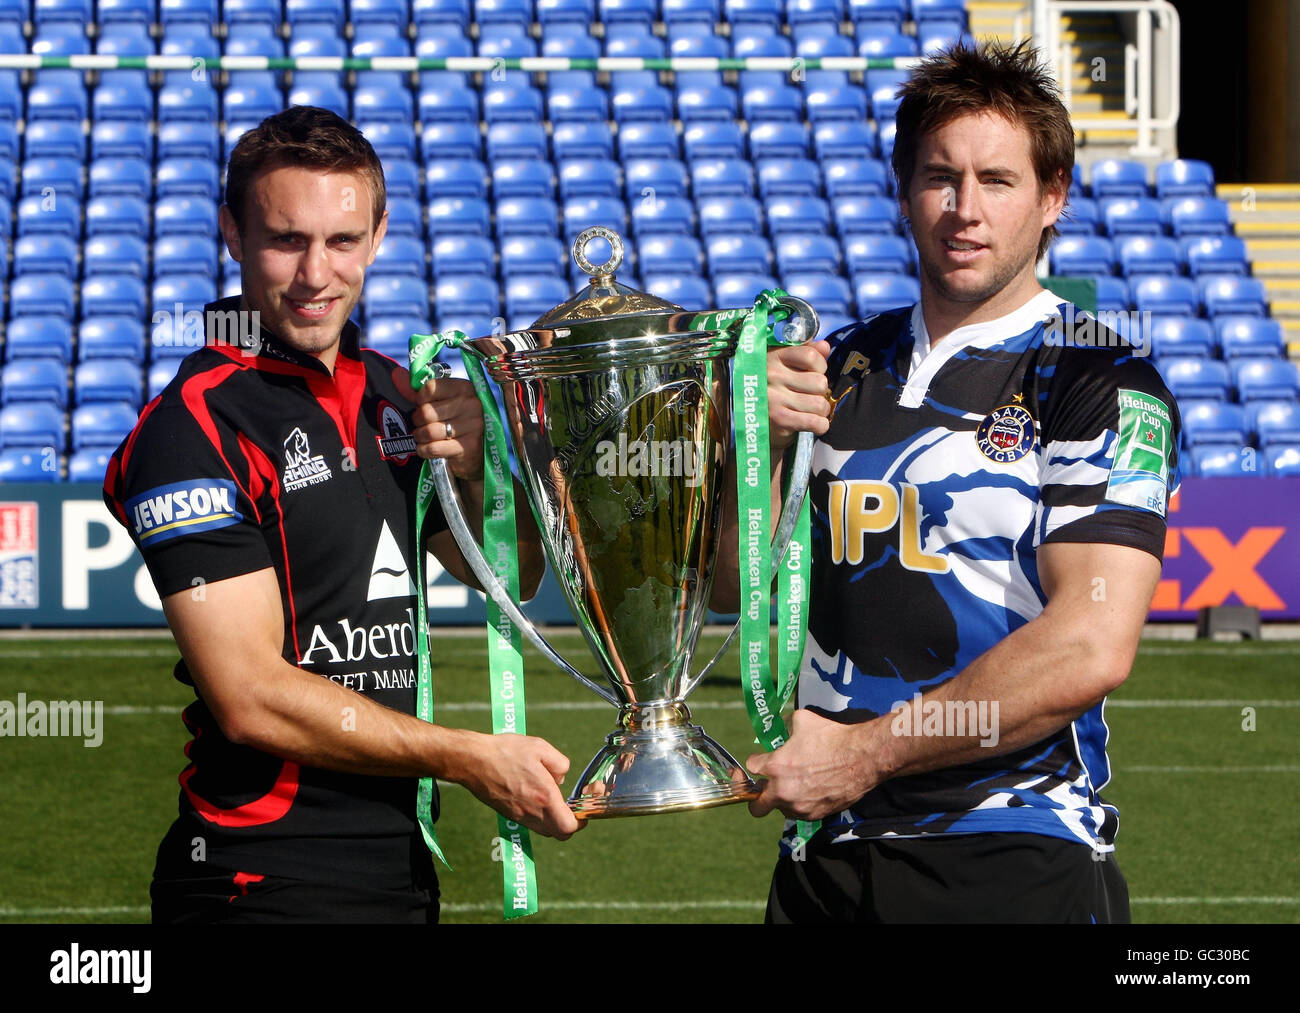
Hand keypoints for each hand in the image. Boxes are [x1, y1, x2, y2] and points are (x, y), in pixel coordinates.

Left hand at [411, 375, 484, 480]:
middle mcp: (472, 404)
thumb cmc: (453, 423)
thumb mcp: (438, 403)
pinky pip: (433, 448)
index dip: (419, 399)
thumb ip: (417, 391)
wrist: (475, 453)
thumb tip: (396, 374)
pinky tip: (427, 448)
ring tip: (424, 437)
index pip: (430, 388)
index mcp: (465, 388)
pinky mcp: (469, 447)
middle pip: (426, 411)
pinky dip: (424, 450)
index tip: (423, 406)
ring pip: (428, 431)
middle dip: (418, 421)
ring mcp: (473, 426)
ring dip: (420, 437)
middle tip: (423, 425)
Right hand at [461, 732, 583, 839]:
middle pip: (559, 833)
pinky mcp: (509, 813)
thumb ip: (560, 764)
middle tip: (572, 801)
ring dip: (555, 818)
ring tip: (554, 795)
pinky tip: (536, 792)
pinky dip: (540, 813)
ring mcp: (519, 815)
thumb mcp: (540, 747)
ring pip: (546, 829)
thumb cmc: (506, 751)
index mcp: (544, 797)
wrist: (473, 761)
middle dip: (571, 820)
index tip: (584, 803)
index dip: (582, 820)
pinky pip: (532, 822)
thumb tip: (561, 778)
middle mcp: (532, 812)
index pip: (569, 827)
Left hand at [746, 709, 875, 820]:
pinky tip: (810, 790)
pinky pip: (799, 813)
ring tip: (795, 784)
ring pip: (779, 809)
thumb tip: (783, 726)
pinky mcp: (814, 815)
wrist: (861, 758)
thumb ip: (786, 725)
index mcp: (775, 766)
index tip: (762, 760)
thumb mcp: (803, 720)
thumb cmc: (832, 737)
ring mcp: (798, 806)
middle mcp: (782, 790)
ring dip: (781, 799)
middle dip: (756, 796)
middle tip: (765, 786)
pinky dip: (800, 804)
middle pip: (756, 805)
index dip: (757, 761)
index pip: (751, 767)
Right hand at [768, 340, 831, 449]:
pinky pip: (814, 422)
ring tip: (811, 409)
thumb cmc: (772, 384)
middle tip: (810, 394)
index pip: (810, 356)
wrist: (747, 413)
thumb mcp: (784, 361)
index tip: (814, 372)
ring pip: (819, 404)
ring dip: (821, 409)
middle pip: (819, 382)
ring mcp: (774, 399)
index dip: (820, 365)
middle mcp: (773, 376)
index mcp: (775, 357)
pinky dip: (820, 425)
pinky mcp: (779, 420)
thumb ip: (806, 350)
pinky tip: (815, 423)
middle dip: (820, 391)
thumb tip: (825, 347)